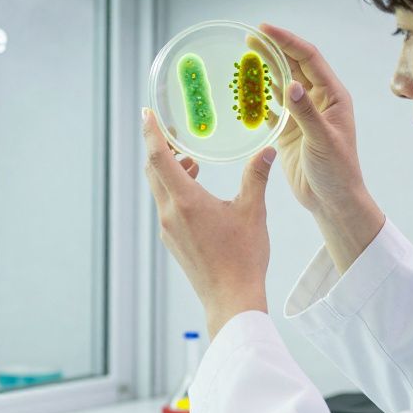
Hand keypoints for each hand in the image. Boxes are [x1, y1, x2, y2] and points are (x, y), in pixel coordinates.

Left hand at [142, 108, 274, 337]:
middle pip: (153, 170)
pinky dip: (174, 189)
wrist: (232, 299)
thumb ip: (256, 177)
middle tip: (173, 132)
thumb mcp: (253, 211)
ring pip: (159, 188)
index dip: (151, 132)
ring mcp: (168, 228)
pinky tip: (195, 189)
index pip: (159, 158)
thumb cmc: (243, 257)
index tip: (146, 113)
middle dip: (160, 148)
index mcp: (186, 201)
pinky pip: (166, 205)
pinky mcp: (172, 239)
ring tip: (192, 161)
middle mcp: (170, 213)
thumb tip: (266, 151)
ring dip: (170, 170)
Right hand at [257, 23, 384, 271]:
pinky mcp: (289, 131)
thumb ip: (306, 113)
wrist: (332, 201)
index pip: (309, 58)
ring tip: (243, 59)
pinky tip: (244, 92)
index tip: (264, 29)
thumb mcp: (322, 140)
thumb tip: (290, 84)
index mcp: (332, 96)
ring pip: (281, 85)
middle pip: (293, 66)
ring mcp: (302, 115)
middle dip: (272, 50)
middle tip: (248, 38)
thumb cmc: (337, 171)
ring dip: (264, 72)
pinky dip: (258, 99)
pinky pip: (272, 108)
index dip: (287, 41)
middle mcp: (318, 101)